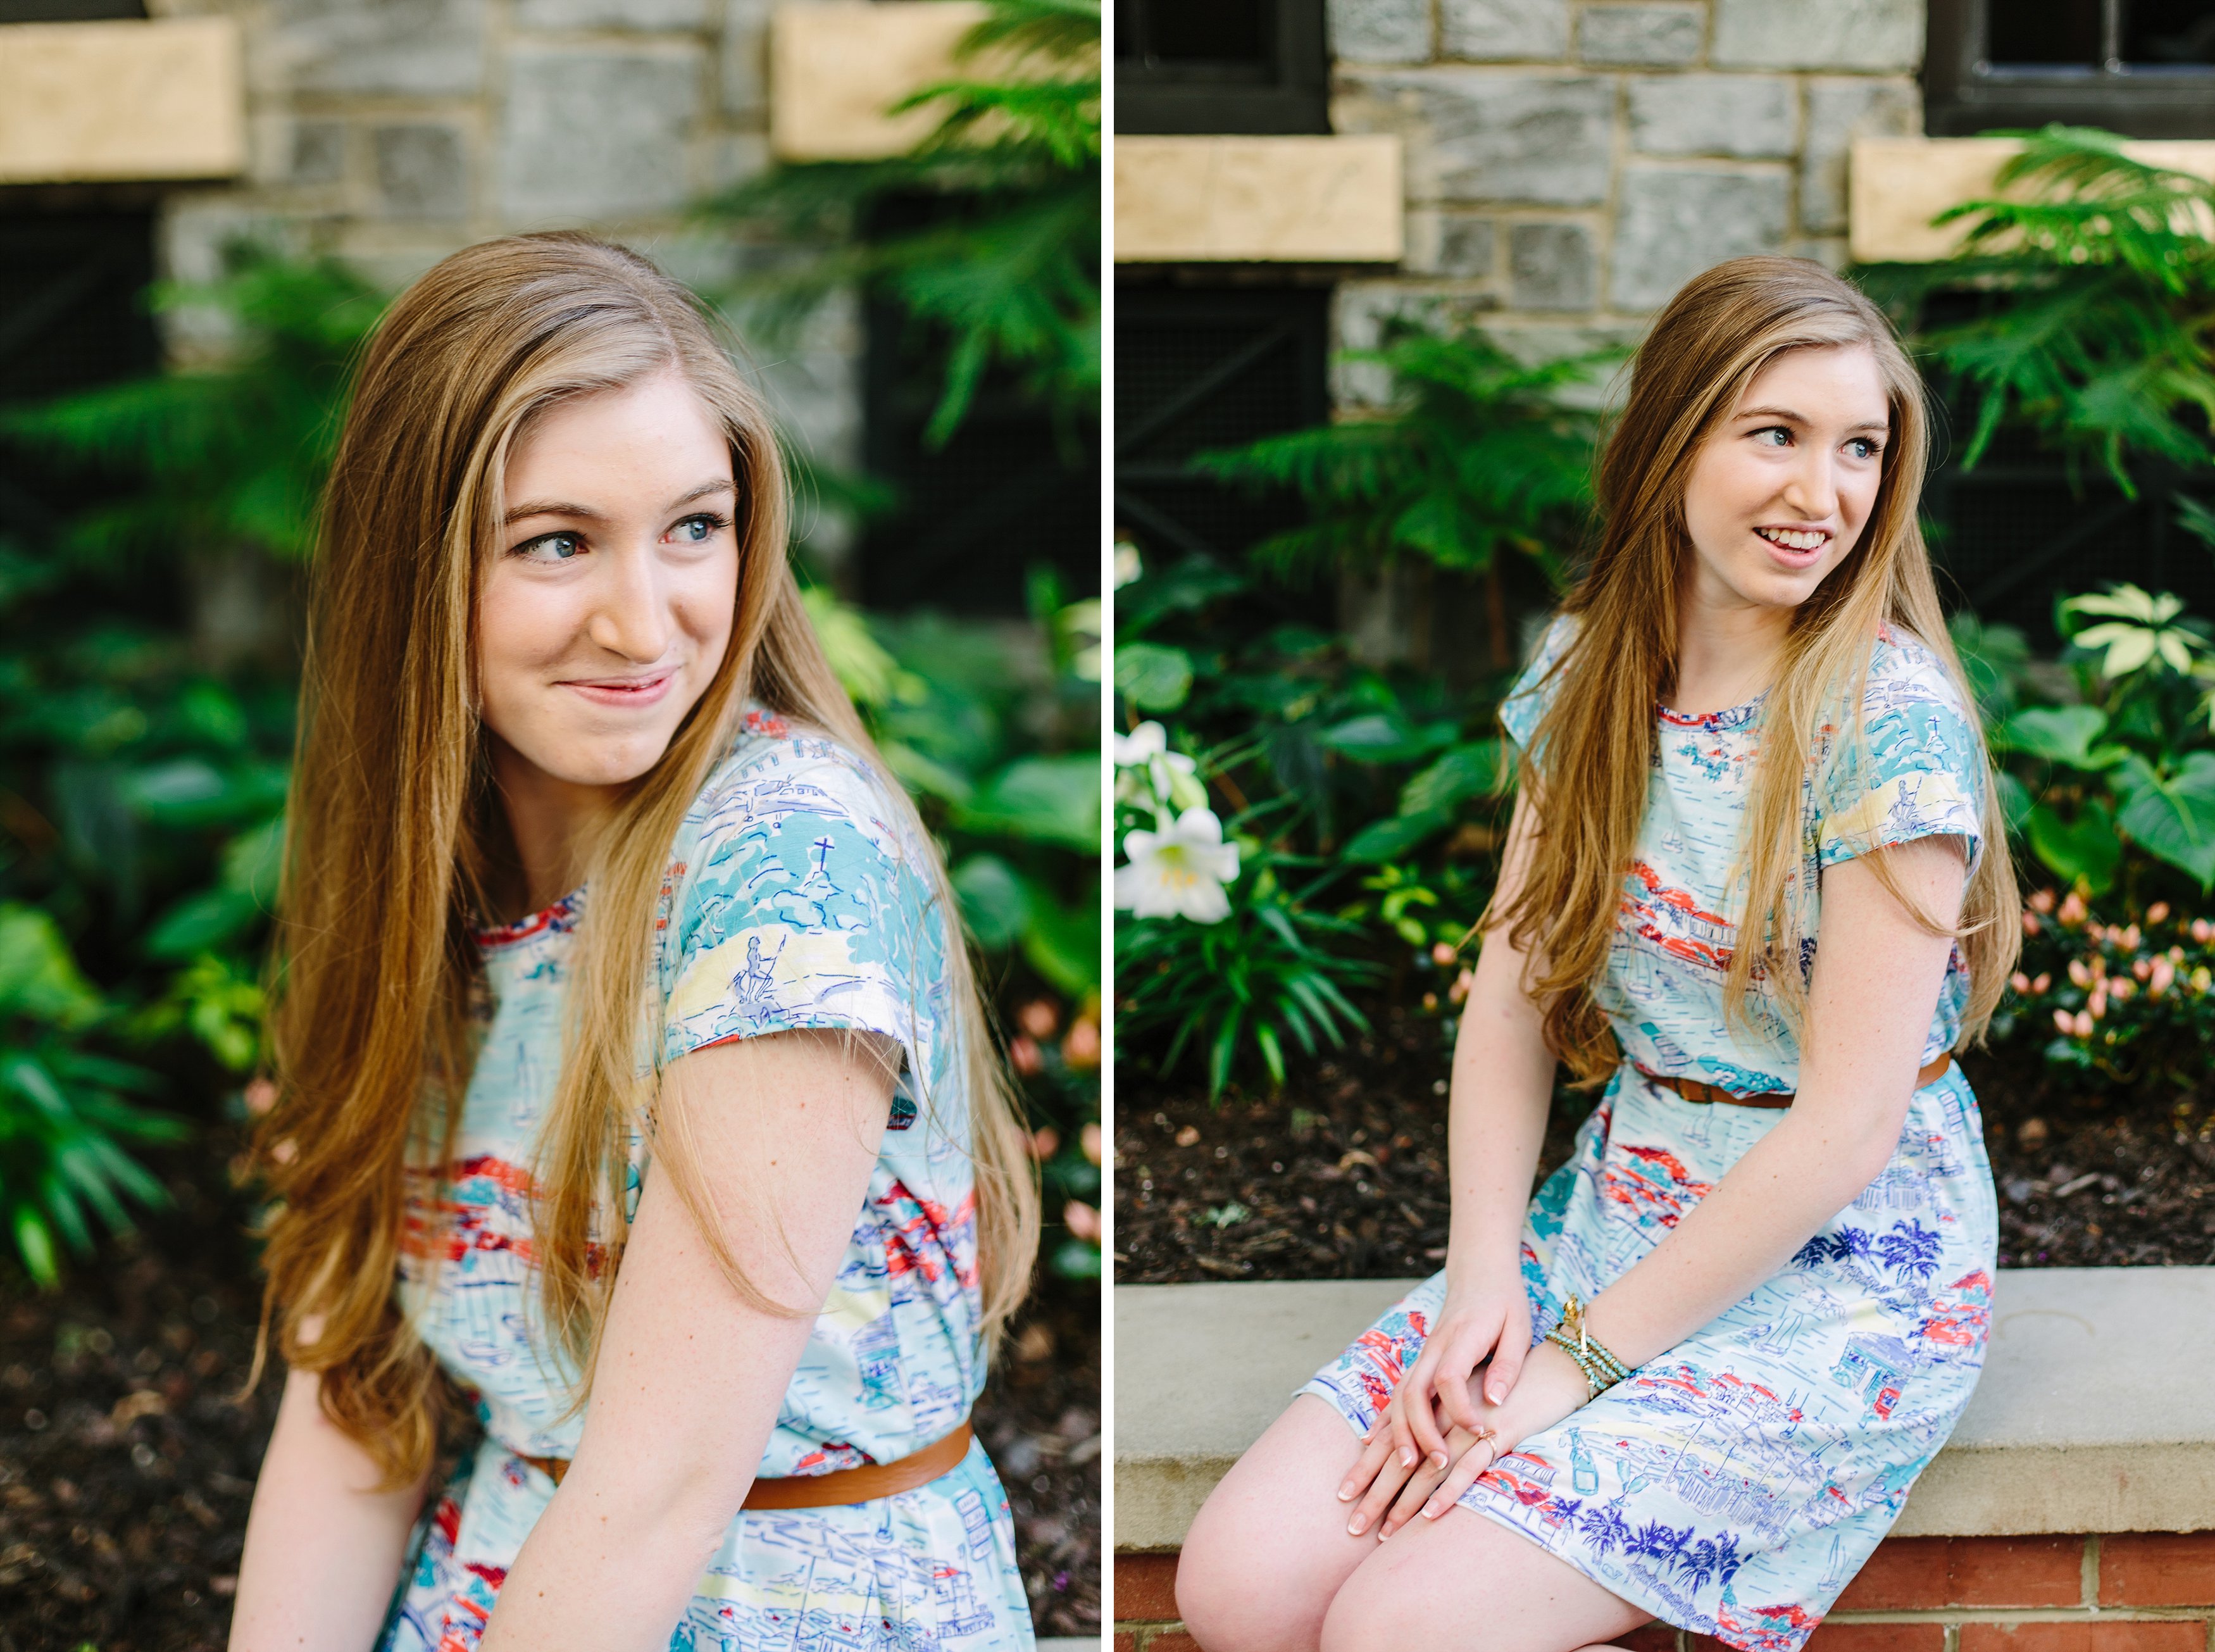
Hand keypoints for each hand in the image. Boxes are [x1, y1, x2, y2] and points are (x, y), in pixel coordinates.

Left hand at [1341, 1340, 1600, 1541]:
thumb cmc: (1512, 1385)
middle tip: (1353, 1526)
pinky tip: (1432, 1515)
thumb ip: (1442, 1417)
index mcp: (1435, 1403)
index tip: (1344, 1495)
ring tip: (1385, 1532)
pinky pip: (1470, 1467)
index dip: (1367, 1467)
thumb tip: (1417, 1446)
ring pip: (1429, 1468)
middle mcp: (1445, 1414)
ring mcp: (1470, 1425)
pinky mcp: (1499, 1434)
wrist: (1554, 1363)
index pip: (1392, 1439)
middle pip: (1402, 1458)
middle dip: (1375, 1493)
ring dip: (1405, 1502)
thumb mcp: (1470, 1397)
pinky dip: (1449, 1492)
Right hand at [1382, 1266, 1533, 1476]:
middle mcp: (1435, 1348)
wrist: (1479, 1271)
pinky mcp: (1421, 1361)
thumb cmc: (1504, 1301)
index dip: (1460, 1409)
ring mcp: (1423, 1354)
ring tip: (1407, 1466)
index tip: (1480, 1432)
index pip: (1448, 1378)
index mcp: (1461, 1338)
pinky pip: (1398, 1392)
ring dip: (1400, 1431)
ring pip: (1400, 1395)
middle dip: (1420, 1431)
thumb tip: (1495, 1402)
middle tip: (1437, 1464)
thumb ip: (1508, 1365)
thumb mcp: (1519, 1328)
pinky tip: (1377, 1443)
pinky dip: (1387, 1418)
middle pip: (1413, 1392)